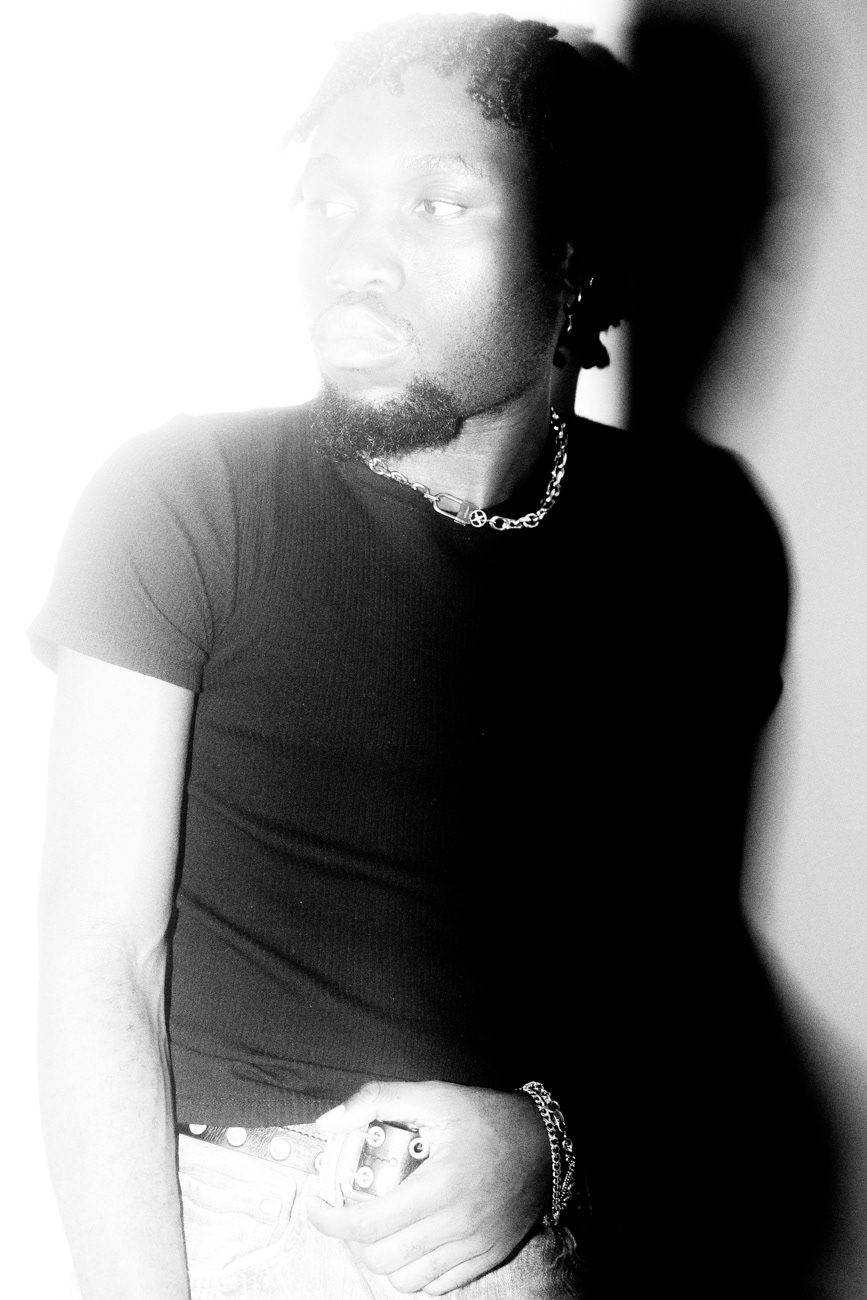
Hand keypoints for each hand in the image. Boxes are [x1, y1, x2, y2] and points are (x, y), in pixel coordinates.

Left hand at [305, 1079, 550, 1294]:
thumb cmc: (486, 1117)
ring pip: (407, 1280)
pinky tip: (412, 1238)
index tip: (317, 1204)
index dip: (331, 1220)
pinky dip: (415, 1270)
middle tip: (350, 1209)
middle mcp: (456, 1225)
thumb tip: (330, 1123)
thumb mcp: (433, 1096)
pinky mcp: (486, 1257)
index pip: (369, 1225)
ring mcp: (473, 1247)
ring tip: (380, 1226)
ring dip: (383, 1256)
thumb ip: (377, 1101)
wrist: (543, 1142)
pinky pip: (437, 1285)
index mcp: (438, 1186)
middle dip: (354, 1237)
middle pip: (382, 1258)